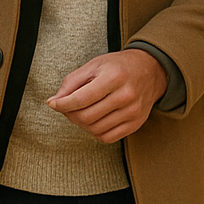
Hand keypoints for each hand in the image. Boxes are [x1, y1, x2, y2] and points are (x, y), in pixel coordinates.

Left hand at [47, 49, 166, 142]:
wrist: (151, 71)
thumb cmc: (119, 66)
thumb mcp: (94, 65)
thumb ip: (72, 82)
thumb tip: (54, 101)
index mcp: (114, 77)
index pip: (81, 99)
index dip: (62, 104)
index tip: (53, 103)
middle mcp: (126, 95)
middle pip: (86, 117)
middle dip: (70, 114)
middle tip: (67, 108)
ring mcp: (133, 112)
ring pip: (95, 129)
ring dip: (81, 124)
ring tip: (80, 112)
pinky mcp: (135, 123)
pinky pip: (107, 137)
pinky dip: (94, 132)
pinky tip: (94, 120)